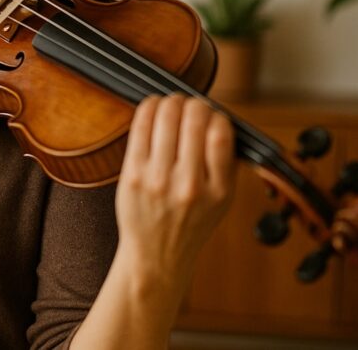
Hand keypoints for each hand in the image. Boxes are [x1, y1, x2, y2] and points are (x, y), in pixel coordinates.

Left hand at [114, 94, 236, 312]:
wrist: (157, 256)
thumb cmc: (190, 223)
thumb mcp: (223, 200)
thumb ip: (225, 161)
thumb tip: (217, 115)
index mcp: (219, 190)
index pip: (221, 134)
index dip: (216, 114)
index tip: (211, 113)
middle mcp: (189, 186)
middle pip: (193, 120)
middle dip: (192, 103)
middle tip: (190, 103)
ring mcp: (158, 181)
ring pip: (165, 118)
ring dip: (170, 102)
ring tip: (171, 104)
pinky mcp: (132, 176)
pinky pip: (140, 128)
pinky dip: (148, 108)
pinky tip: (153, 106)